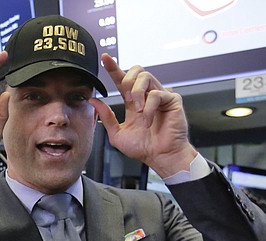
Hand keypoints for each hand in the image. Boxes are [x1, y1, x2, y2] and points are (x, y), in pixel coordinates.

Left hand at [91, 54, 196, 176]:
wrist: (160, 157)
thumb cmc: (143, 148)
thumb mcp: (117, 134)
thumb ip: (106, 117)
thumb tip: (93, 101)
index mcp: (133, 101)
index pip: (122, 79)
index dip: (113, 68)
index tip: (104, 58)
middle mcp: (147, 95)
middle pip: (136, 70)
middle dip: (127, 81)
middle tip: (127, 99)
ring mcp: (160, 96)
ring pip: (146, 76)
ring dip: (137, 92)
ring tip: (138, 110)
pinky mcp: (172, 100)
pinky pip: (157, 93)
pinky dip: (149, 107)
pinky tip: (149, 119)